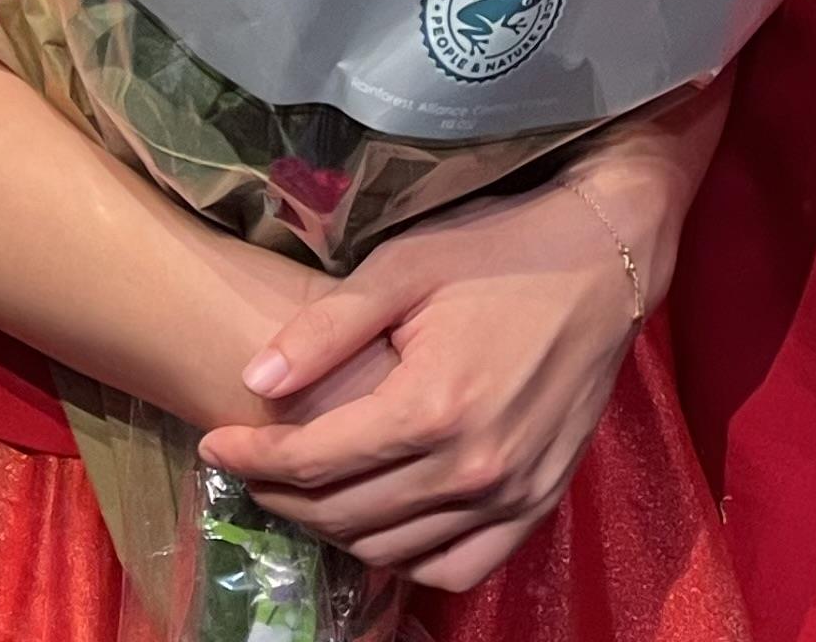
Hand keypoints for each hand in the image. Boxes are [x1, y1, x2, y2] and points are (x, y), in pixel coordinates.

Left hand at [197, 176, 648, 589]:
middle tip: (250, 467)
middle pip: (345, 513)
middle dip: (282, 496)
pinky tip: (384, 528)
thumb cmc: (499, 249)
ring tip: (306, 493)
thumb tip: (253, 382)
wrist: (603, 257)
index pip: (313, 461)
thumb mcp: (404, 266)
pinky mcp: (540, 501)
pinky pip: (460, 566)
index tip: (213, 446)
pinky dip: (411, 560)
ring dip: (336, 530)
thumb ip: (326, 329)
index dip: (251, 459)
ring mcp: (511, 494)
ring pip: (394, 549)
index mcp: (431, 407)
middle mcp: (471, 467)